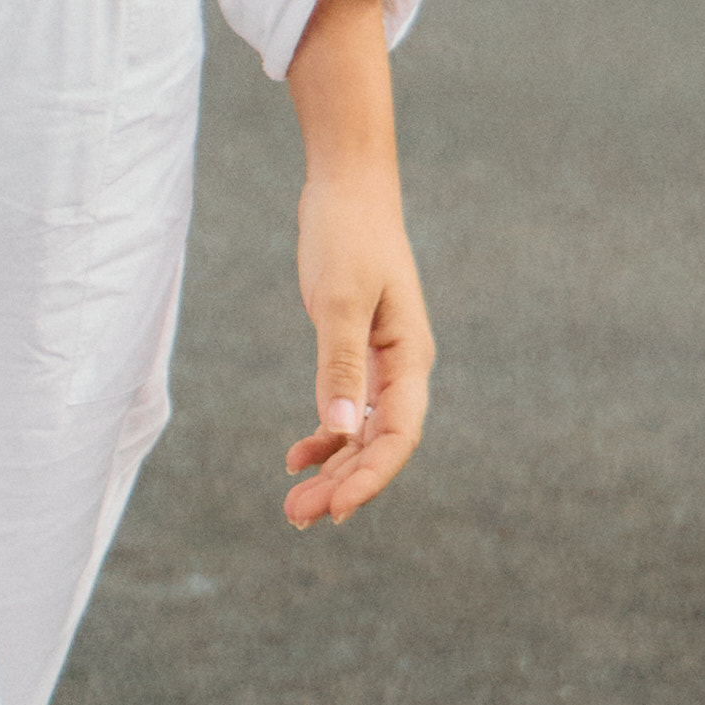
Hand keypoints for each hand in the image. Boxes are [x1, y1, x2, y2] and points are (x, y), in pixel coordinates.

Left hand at [285, 166, 431, 530]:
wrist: (348, 187)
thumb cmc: (347, 235)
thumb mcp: (339, 299)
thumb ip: (339, 365)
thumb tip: (339, 430)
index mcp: (410, 358)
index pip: (399, 437)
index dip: (370, 478)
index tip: (334, 509)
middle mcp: (402, 368)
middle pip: (379, 444)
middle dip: (344, 485)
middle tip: (297, 517)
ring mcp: (381, 362)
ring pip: (362, 434)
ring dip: (332, 470)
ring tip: (294, 505)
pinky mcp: (357, 351)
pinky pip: (347, 410)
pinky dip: (324, 437)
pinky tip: (296, 457)